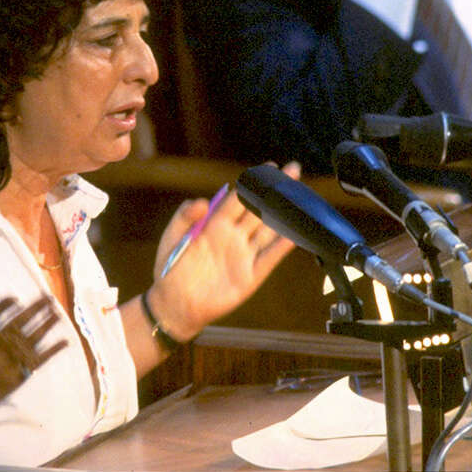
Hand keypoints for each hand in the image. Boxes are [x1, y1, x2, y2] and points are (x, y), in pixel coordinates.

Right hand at [0, 266, 66, 424]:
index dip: (7, 304)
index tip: (16, 298)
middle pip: (20, 323)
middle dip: (36, 309)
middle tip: (49, 297)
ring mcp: (6, 364)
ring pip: (32, 340)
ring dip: (47, 325)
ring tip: (57, 313)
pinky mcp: (13, 379)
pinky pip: (36, 362)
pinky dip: (52, 351)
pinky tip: (64, 341)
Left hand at [147, 162, 299, 340]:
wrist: (174, 304)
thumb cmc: (171, 268)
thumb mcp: (172, 237)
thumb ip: (185, 216)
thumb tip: (203, 202)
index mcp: (215, 223)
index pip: (240, 197)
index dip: (255, 182)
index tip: (270, 167)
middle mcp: (233, 236)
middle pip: (259, 209)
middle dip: (276, 190)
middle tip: (293, 171)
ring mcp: (243, 255)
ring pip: (268, 230)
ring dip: (285, 213)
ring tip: (300, 196)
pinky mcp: (250, 277)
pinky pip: (270, 258)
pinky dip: (282, 247)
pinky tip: (295, 234)